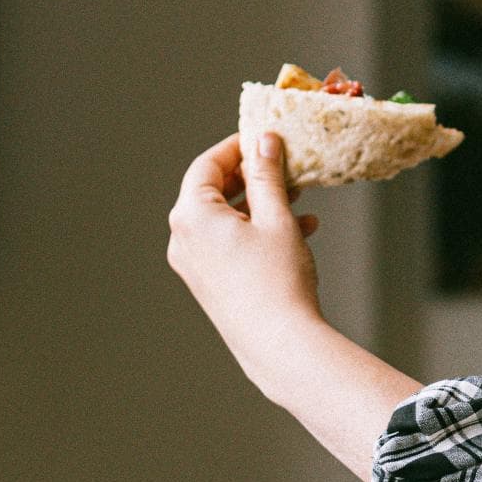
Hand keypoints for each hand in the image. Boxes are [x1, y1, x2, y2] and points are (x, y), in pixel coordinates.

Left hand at [167, 132, 324, 391]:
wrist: (279, 343)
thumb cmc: (277, 281)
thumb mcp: (276, 218)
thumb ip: (267, 176)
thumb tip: (263, 142)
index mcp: (192, 216)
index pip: (207, 165)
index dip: (236, 147)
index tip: (262, 138)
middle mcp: (184, 239)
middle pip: (213, 191)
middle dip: (252, 177)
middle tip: (283, 166)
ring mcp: (193, 264)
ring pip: (225, 219)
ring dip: (259, 205)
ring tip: (297, 199)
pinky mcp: (209, 283)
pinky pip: (228, 244)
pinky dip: (256, 232)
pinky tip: (297, 231)